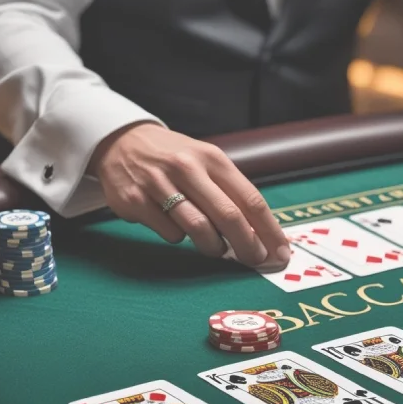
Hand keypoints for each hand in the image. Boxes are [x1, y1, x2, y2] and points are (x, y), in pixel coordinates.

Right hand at [89, 122, 289, 269]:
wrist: (122, 142)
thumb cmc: (175, 160)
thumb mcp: (206, 163)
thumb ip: (231, 194)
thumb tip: (260, 235)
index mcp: (212, 159)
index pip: (251, 199)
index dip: (269, 230)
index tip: (280, 253)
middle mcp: (187, 168)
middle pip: (229, 216)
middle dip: (248, 246)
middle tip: (255, 261)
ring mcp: (159, 184)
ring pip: (199, 229)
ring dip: (214, 247)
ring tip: (216, 248)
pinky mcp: (135, 201)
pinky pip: (170, 233)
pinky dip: (178, 237)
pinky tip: (174, 225)